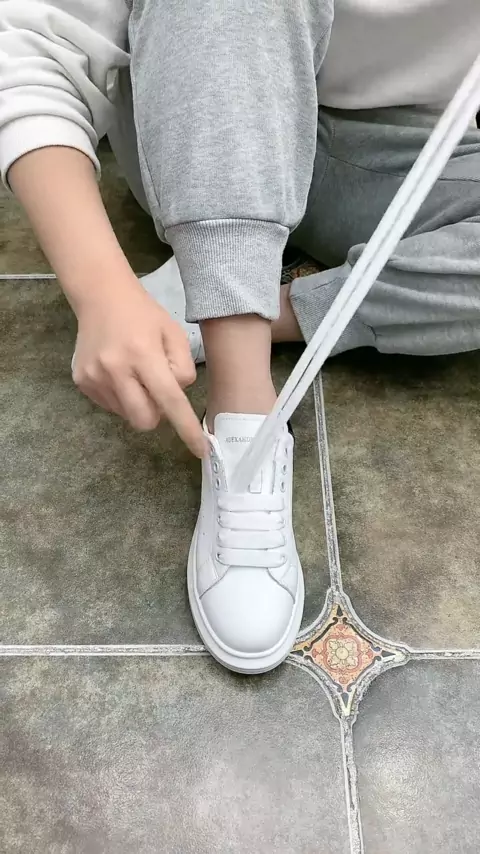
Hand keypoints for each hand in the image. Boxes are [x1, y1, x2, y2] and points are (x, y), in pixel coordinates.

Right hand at [72, 279, 206, 457]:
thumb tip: (175, 399)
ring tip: (135, 373)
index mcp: (142, 355)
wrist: (100, 296)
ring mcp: (94, 378)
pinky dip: (121, 397)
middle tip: (157, 389)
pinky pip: (111, 406)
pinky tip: (119, 372)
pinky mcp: (82, 382)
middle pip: (145, 420)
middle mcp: (114, 370)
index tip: (201, 450)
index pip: (169, 400)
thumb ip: (182, 369)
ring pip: (127, 415)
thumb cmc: (144, 315)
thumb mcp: (174, 334)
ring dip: (138, 402)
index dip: (187, 428)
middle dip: (157, 414)